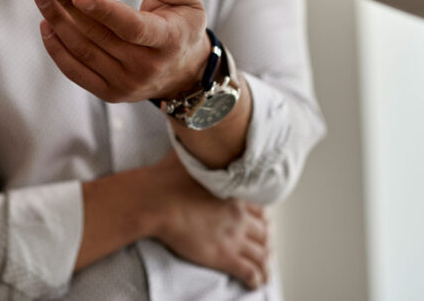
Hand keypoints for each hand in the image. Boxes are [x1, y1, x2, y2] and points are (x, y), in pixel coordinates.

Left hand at [33, 0, 209, 101]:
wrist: (184, 72)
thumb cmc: (182, 27)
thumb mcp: (191, 0)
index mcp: (168, 41)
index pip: (132, 27)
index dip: (104, 11)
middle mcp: (145, 66)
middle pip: (98, 34)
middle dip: (67, 2)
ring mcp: (125, 83)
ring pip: (82, 50)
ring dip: (56, 20)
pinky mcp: (109, 92)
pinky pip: (76, 71)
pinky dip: (56, 48)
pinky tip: (46, 23)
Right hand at [150, 153, 269, 289]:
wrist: (157, 200)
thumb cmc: (168, 177)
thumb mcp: (191, 157)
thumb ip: (203, 152)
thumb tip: (200, 140)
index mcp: (234, 191)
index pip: (260, 207)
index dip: (262, 216)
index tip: (261, 221)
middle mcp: (240, 215)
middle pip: (264, 231)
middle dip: (266, 239)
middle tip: (265, 245)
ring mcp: (234, 237)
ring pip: (261, 253)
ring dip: (265, 261)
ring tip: (265, 268)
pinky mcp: (224, 257)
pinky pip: (249, 272)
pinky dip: (256, 278)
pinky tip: (256, 282)